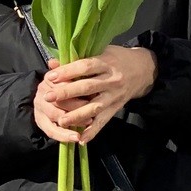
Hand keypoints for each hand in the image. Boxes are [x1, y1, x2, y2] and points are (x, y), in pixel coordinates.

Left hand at [33, 46, 157, 144]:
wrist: (144, 70)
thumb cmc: (116, 59)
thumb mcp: (100, 51)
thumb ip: (76, 58)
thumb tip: (52, 63)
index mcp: (106, 63)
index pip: (85, 67)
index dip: (67, 72)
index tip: (50, 77)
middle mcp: (112, 80)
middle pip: (87, 87)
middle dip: (66, 93)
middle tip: (47, 97)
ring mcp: (114, 96)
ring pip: (95, 107)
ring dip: (77, 115)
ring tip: (61, 121)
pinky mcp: (116, 109)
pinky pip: (104, 122)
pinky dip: (93, 131)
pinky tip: (81, 139)